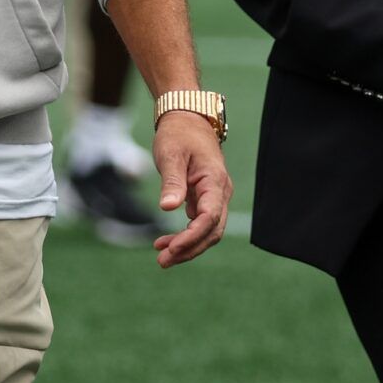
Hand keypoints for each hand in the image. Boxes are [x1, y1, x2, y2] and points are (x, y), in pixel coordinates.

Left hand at [151, 112, 232, 267]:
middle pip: (212, 231)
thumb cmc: (178, 135)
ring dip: (188, 246)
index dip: (192, 236)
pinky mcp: (206, 199)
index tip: (172, 248)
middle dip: (190, 248)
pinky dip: (185, 236)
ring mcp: (215, 197)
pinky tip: (166, 243)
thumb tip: (168, 209)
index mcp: (215, 181)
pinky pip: (200, 224)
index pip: (210, 217)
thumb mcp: (171, 154)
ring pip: (207, 231)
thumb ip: (172, 182)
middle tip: (163, 261)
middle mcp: (220, 192)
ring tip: (162, 258)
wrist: (187, 120)